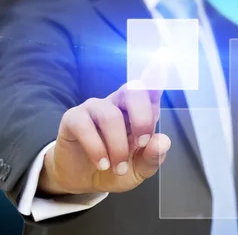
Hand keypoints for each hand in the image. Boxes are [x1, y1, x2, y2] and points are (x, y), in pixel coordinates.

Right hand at [39, 50, 171, 194]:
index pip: (150, 88)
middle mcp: (118, 103)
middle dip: (142, 119)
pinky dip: (96, 149)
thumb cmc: (116, 168)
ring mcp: (95, 108)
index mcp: (140, 111)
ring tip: (118, 167)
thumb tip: (162, 141)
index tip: (164, 58)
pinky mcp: (73, 118)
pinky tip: (100, 163)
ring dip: (117, 147)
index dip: (156, 74)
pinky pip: (85, 127)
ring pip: (110, 116)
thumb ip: (153, 158)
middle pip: (133, 92)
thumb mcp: (139, 170)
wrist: (83, 180)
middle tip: (141, 144)